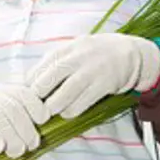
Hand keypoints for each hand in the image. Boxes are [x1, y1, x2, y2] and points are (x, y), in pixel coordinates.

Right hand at [0, 84, 48, 157]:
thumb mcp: (3, 106)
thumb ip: (22, 114)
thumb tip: (41, 135)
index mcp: (6, 91)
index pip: (25, 95)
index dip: (37, 107)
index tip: (43, 120)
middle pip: (14, 110)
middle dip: (26, 130)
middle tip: (31, 145)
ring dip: (11, 138)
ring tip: (16, 151)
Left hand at [25, 33, 159, 119]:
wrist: (131, 54)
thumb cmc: (97, 54)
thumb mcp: (76, 49)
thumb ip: (56, 61)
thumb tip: (31, 80)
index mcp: (68, 48)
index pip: (40, 67)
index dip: (30, 84)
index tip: (28, 95)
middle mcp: (78, 58)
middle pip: (48, 80)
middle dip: (38, 97)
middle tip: (35, 106)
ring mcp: (91, 71)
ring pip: (64, 95)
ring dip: (54, 107)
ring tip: (52, 110)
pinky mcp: (103, 85)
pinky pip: (81, 103)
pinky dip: (71, 111)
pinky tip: (68, 112)